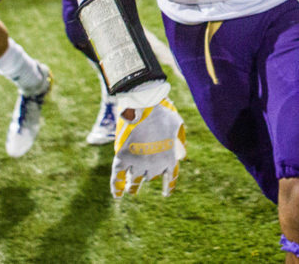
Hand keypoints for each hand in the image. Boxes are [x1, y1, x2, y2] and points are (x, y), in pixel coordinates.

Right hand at [110, 81, 186, 198]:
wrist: (144, 104)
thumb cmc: (163, 111)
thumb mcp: (177, 124)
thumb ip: (179, 139)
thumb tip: (181, 153)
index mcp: (170, 158)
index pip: (170, 178)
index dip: (167, 186)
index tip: (165, 194)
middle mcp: (155, 165)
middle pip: (149, 177)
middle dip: (146, 176)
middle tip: (141, 180)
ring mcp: (138, 162)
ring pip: (134, 179)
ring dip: (132, 185)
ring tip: (131, 190)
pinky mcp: (122, 157)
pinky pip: (117, 176)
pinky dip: (116, 187)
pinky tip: (117, 195)